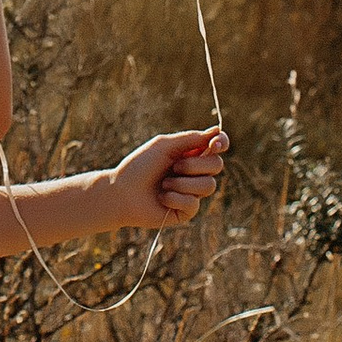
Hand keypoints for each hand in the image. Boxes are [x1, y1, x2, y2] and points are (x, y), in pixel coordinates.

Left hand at [101, 129, 228, 231]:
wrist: (121, 193)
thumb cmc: (139, 166)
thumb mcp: (164, 146)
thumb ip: (191, 139)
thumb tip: (217, 130)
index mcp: (190, 154)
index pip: (216, 148)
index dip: (221, 143)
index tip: (216, 143)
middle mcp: (194, 173)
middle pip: (216, 166)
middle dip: (195, 165)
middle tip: (174, 167)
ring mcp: (191, 192)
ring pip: (208, 186)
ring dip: (182, 183)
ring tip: (163, 185)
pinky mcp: (186, 211)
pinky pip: (194, 203)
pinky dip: (175, 198)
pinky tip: (161, 198)